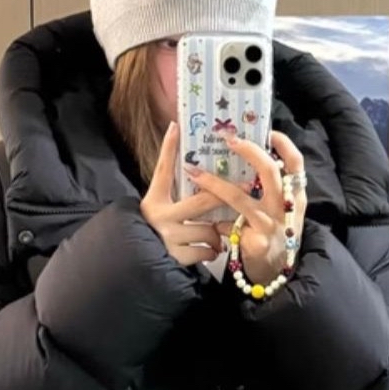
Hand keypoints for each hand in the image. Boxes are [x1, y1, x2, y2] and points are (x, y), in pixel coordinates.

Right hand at [140, 121, 226, 266]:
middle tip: (247, 187)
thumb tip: (176, 133)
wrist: (141, 263)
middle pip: (202, 201)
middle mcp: (160, 216)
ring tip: (218, 233)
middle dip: (226, 195)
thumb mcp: (160, 204)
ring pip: (208, 230)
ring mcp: (168, 237)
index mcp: (155, 199)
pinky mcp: (176, 257)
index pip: (163, 169)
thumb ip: (171, 180)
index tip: (177, 126)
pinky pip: (206, 251)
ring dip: (218, 233)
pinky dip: (212, 251)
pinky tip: (210, 250)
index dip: (169, 147)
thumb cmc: (158, 230)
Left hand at [186, 129, 305, 286]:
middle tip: (229, 139)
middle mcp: (286, 208)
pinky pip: (229, 226)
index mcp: (294, 197)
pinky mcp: (257, 243)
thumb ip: (265, 189)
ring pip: (240, 198)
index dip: (284, 145)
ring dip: (214, 184)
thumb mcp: (277, 210)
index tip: (268, 131)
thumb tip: (240, 156)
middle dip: (249, 152)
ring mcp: (272, 226)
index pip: (296, 164)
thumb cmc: (271, 235)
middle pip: (270, 172)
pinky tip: (211, 225)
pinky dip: (218, 224)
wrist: (275, 274)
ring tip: (194, 172)